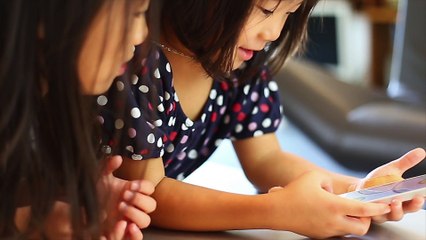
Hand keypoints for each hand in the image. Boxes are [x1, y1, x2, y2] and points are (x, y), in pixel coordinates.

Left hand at [99, 155, 156, 237]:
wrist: (83, 209)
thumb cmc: (95, 193)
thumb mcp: (99, 178)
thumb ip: (107, 167)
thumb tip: (117, 158)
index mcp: (133, 192)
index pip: (149, 189)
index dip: (144, 187)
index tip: (131, 185)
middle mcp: (135, 206)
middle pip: (151, 205)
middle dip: (139, 200)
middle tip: (125, 196)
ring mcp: (130, 220)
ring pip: (146, 221)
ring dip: (136, 214)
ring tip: (121, 207)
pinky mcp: (124, 233)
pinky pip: (138, 237)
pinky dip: (135, 234)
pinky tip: (127, 225)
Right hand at [266, 171, 389, 237]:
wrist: (276, 210)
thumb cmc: (293, 193)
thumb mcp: (313, 177)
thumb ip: (328, 181)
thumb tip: (333, 189)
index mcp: (335, 206)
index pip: (364, 209)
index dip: (377, 207)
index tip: (385, 205)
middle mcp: (333, 221)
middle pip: (362, 227)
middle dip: (367, 219)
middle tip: (363, 210)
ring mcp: (326, 230)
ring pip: (349, 231)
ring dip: (352, 223)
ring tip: (345, 211)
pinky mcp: (319, 235)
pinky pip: (336, 232)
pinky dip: (339, 225)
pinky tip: (330, 215)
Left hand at [355, 148, 424, 222]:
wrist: (360, 187)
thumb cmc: (378, 181)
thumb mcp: (393, 169)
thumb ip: (406, 162)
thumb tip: (421, 151)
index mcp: (406, 198)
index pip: (417, 200)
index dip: (421, 199)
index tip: (424, 194)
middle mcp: (398, 207)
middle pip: (409, 209)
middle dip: (414, 204)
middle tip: (416, 198)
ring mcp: (385, 212)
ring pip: (395, 215)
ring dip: (397, 209)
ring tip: (396, 200)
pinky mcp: (373, 214)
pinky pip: (377, 215)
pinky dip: (378, 210)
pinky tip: (377, 203)